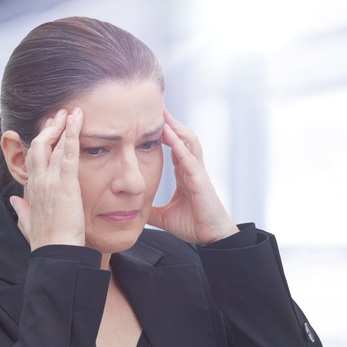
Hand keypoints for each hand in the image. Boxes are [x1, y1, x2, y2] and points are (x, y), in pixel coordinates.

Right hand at [10, 108, 85, 250]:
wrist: (55, 253)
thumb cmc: (46, 242)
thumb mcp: (28, 224)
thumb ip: (21, 210)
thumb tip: (14, 201)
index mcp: (31, 190)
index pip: (32, 158)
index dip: (40, 142)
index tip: (47, 130)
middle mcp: (37, 181)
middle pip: (38, 146)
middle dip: (49, 128)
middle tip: (59, 114)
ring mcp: (49, 181)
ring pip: (52, 145)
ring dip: (62, 126)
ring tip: (72, 111)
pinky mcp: (64, 183)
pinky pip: (68, 153)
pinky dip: (73, 134)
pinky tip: (77, 120)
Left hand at [148, 109, 238, 244]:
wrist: (212, 238)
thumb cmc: (193, 225)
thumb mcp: (164, 216)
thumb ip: (151, 210)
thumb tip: (134, 210)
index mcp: (185, 174)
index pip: (174, 147)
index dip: (164, 133)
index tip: (149, 120)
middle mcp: (192, 169)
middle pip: (182, 138)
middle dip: (170, 123)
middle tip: (155, 107)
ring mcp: (198, 172)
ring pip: (188, 142)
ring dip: (176, 128)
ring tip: (163, 114)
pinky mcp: (200, 180)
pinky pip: (189, 158)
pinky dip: (180, 145)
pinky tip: (170, 134)